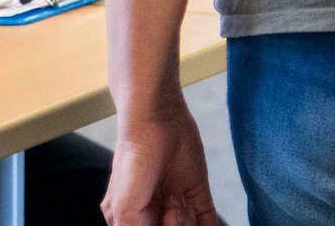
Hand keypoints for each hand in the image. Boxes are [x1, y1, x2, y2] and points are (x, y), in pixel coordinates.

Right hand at [103, 101, 219, 225]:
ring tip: (175, 200)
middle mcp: (152, 218)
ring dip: (186, 223)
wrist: (157, 119)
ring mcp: (176, 208)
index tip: (166, 219)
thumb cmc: (134, 158)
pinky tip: (192, 207)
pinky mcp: (198, 197)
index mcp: (128, 223)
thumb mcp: (125, 209)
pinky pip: (209, 225)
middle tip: (169, 208)